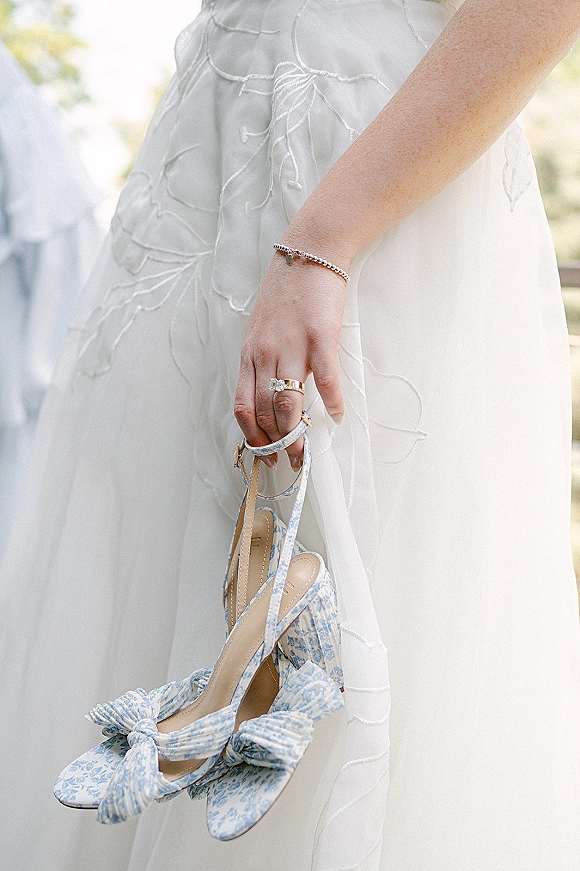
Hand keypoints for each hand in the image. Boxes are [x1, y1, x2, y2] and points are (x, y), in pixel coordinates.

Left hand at [234, 252, 347, 468]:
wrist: (308, 252)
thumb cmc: (286, 293)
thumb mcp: (262, 329)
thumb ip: (263, 362)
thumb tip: (271, 398)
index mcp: (250, 354)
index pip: (243, 406)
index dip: (252, 436)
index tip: (265, 455)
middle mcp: (266, 353)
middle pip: (265, 410)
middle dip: (276, 443)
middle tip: (289, 461)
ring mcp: (292, 345)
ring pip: (288, 401)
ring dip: (296, 433)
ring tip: (306, 451)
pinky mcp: (320, 336)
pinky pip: (325, 378)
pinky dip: (331, 402)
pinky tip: (337, 417)